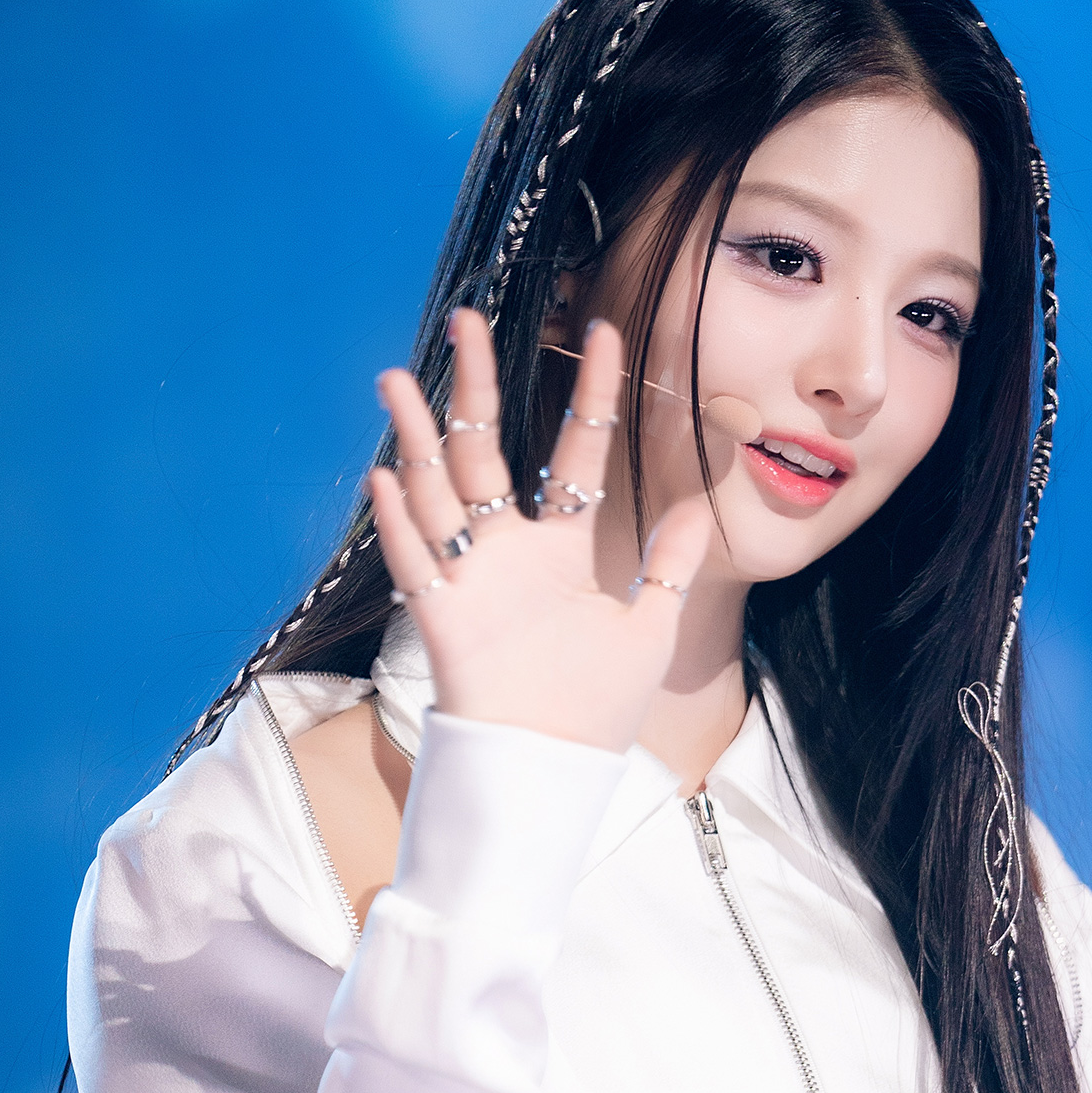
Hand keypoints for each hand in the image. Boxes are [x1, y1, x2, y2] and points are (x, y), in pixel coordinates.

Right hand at [369, 310, 713, 757]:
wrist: (551, 772)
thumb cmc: (594, 710)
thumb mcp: (649, 627)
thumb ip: (670, 564)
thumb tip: (702, 506)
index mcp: (558, 549)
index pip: (573, 452)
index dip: (588, 395)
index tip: (604, 332)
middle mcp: (507, 551)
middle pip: (484, 452)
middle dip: (474, 387)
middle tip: (467, 320)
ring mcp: (470, 579)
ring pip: (437, 491)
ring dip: (416, 438)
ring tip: (399, 379)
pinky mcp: (443, 617)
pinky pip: (417, 561)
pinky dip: (402, 523)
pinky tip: (389, 475)